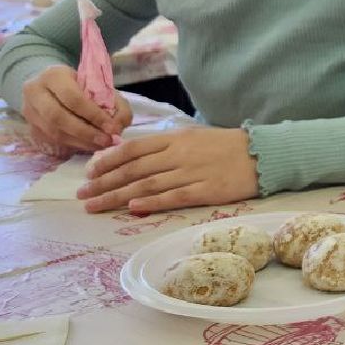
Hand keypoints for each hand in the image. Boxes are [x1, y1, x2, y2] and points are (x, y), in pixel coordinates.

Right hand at [21, 64, 132, 152]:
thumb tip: (119, 126)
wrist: (52, 86)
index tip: (112, 127)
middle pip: (58, 117)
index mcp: (53, 75)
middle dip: (85, 132)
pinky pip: (52, 140)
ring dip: (80, 142)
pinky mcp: (31, 126)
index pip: (72, 97)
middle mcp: (35, 92)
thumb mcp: (100, 86)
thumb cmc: (81, 85)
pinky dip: (74, 144)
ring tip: (101, 145)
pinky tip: (89, 145)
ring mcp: (30, 110)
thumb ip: (116, 104)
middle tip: (106, 140)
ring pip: (53, 132)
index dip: (93, 115)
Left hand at [77, 127, 258, 213]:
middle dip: (104, 183)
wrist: (262, 154)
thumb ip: (165, 147)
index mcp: (175, 138)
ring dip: (117, 196)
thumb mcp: (193, 138)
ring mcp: (192, 172)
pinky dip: (151, 201)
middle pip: (133, 169)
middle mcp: (179, 154)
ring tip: (96, 206)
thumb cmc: (226, 146)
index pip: (133, 148)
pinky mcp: (206, 190)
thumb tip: (132, 157)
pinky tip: (133, 207)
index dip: (107, 161)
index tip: (89, 173)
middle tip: (82, 196)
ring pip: (146, 184)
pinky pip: (174, 196)